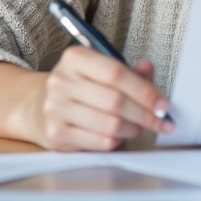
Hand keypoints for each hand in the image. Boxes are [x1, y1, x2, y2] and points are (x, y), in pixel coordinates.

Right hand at [36, 48, 174, 150]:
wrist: (38, 105)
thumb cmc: (77, 86)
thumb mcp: (100, 70)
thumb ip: (128, 71)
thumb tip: (148, 70)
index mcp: (75, 58)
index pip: (116, 73)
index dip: (144, 90)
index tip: (163, 104)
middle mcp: (62, 81)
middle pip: (115, 101)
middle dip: (145, 114)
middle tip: (160, 120)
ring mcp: (56, 109)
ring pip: (110, 125)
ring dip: (133, 129)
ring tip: (139, 126)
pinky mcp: (57, 134)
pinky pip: (100, 142)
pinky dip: (117, 141)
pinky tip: (119, 135)